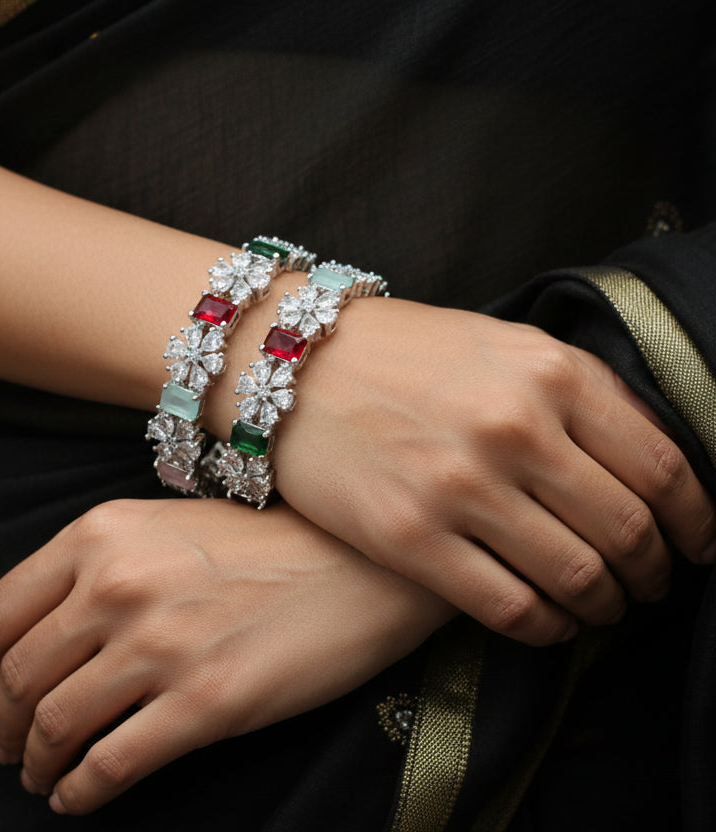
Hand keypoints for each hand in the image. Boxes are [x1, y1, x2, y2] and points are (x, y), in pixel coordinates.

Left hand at [0, 498, 447, 814]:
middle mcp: (120, 585)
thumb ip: (101, 564)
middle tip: (5, 748)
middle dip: (1, 726)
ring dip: (36, 764)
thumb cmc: (270, 541)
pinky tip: (79, 796)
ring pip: (56, 727)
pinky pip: (110, 765)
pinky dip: (80, 791)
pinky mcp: (205, 703)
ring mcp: (161, 645)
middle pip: (21, 678)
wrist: (358, 563)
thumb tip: (45, 631)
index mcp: (103, 533)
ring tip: (41, 776)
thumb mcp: (171, 525)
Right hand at [275, 300, 715, 644]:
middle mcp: (513, 429)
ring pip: (576, 578)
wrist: (295, 363)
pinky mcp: (409, 537)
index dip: (697, 522)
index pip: (662, 466)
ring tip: (602, 607)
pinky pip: (509, 608)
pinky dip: (546, 628)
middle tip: (651, 585)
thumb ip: (578, 393)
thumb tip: (648, 461)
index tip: (698, 546)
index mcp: (548, 372)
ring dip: (605, 606)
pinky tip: (548, 622)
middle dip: (655, 572)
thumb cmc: (401, 353)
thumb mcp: (501, 344)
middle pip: (627, 531)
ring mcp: (459, 487)